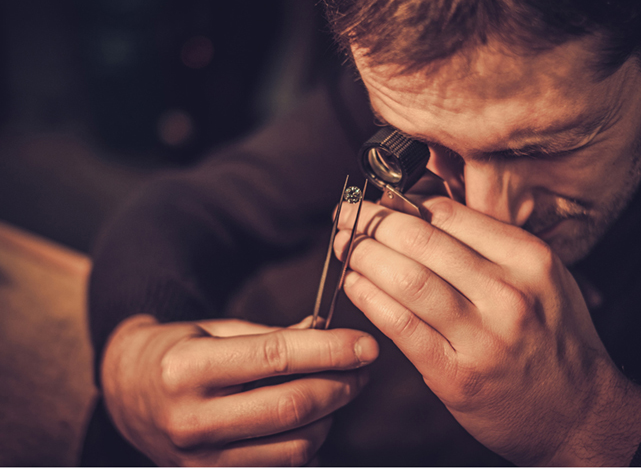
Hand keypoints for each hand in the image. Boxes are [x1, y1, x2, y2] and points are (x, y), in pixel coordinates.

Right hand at [100, 314, 377, 465]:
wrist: (128, 393)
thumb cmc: (180, 352)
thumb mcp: (217, 330)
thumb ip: (274, 335)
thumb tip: (330, 334)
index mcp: (187, 368)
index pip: (276, 358)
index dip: (330, 351)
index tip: (366, 345)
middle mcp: (191, 419)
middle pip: (291, 408)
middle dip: (341, 386)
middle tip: (363, 368)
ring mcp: (200, 460)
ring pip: (295, 447)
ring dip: (331, 418)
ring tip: (337, 391)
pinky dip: (309, 446)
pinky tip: (313, 420)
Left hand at [335, 197, 640, 464]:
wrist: (580, 413)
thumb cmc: (554, 340)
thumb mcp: (541, 277)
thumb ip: (489, 244)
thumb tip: (421, 210)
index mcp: (529, 259)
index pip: (449, 214)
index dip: (403, 201)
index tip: (380, 199)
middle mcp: (508, 293)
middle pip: (422, 240)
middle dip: (373, 222)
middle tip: (349, 215)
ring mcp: (482, 336)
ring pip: (406, 278)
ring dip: (363, 255)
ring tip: (345, 245)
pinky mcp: (456, 374)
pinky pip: (400, 325)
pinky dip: (368, 298)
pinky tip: (353, 283)